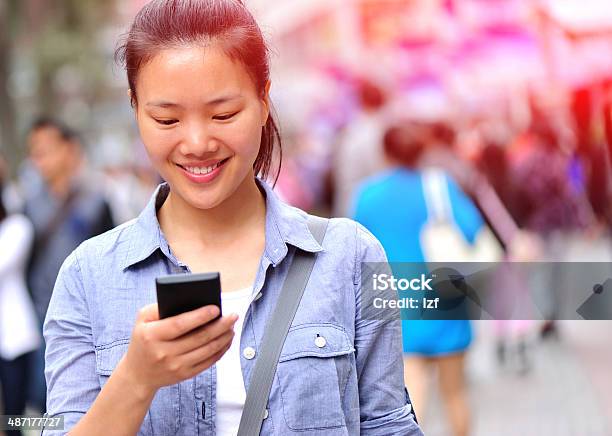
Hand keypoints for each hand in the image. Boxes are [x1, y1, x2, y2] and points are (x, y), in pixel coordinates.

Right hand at [118, 304, 237, 392]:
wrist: (137, 374)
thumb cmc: (143, 340)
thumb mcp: (142, 320)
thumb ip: (159, 306)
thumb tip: (187, 299)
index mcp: (152, 335)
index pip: (180, 324)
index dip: (200, 316)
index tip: (216, 308)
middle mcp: (164, 353)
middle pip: (199, 337)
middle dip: (220, 325)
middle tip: (233, 316)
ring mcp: (175, 366)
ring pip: (207, 350)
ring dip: (224, 338)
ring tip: (232, 326)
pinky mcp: (184, 375)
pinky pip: (208, 362)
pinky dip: (221, 351)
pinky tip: (226, 341)